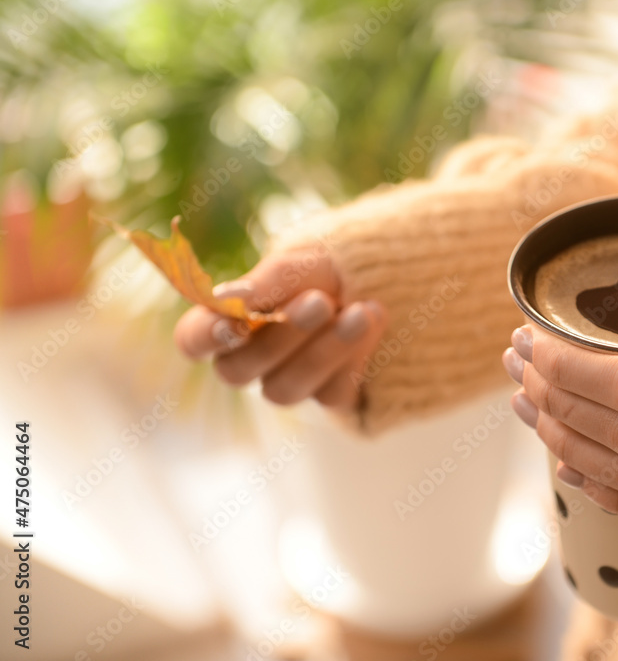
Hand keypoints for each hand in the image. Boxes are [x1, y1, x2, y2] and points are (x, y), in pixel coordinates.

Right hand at [174, 245, 386, 409]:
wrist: (381, 279)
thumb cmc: (323, 269)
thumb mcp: (297, 264)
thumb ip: (265, 282)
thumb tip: (228, 299)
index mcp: (227, 321)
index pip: (193, 341)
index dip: (205, 339)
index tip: (236, 325)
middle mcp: (250, 360)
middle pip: (238, 371)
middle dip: (282, 335)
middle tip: (320, 300)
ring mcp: (288, 382)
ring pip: (284, 390)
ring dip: (325, 351)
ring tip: (362, 312)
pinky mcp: (328, 396)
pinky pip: (331, 394)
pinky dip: (356, 355)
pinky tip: (373, 317)